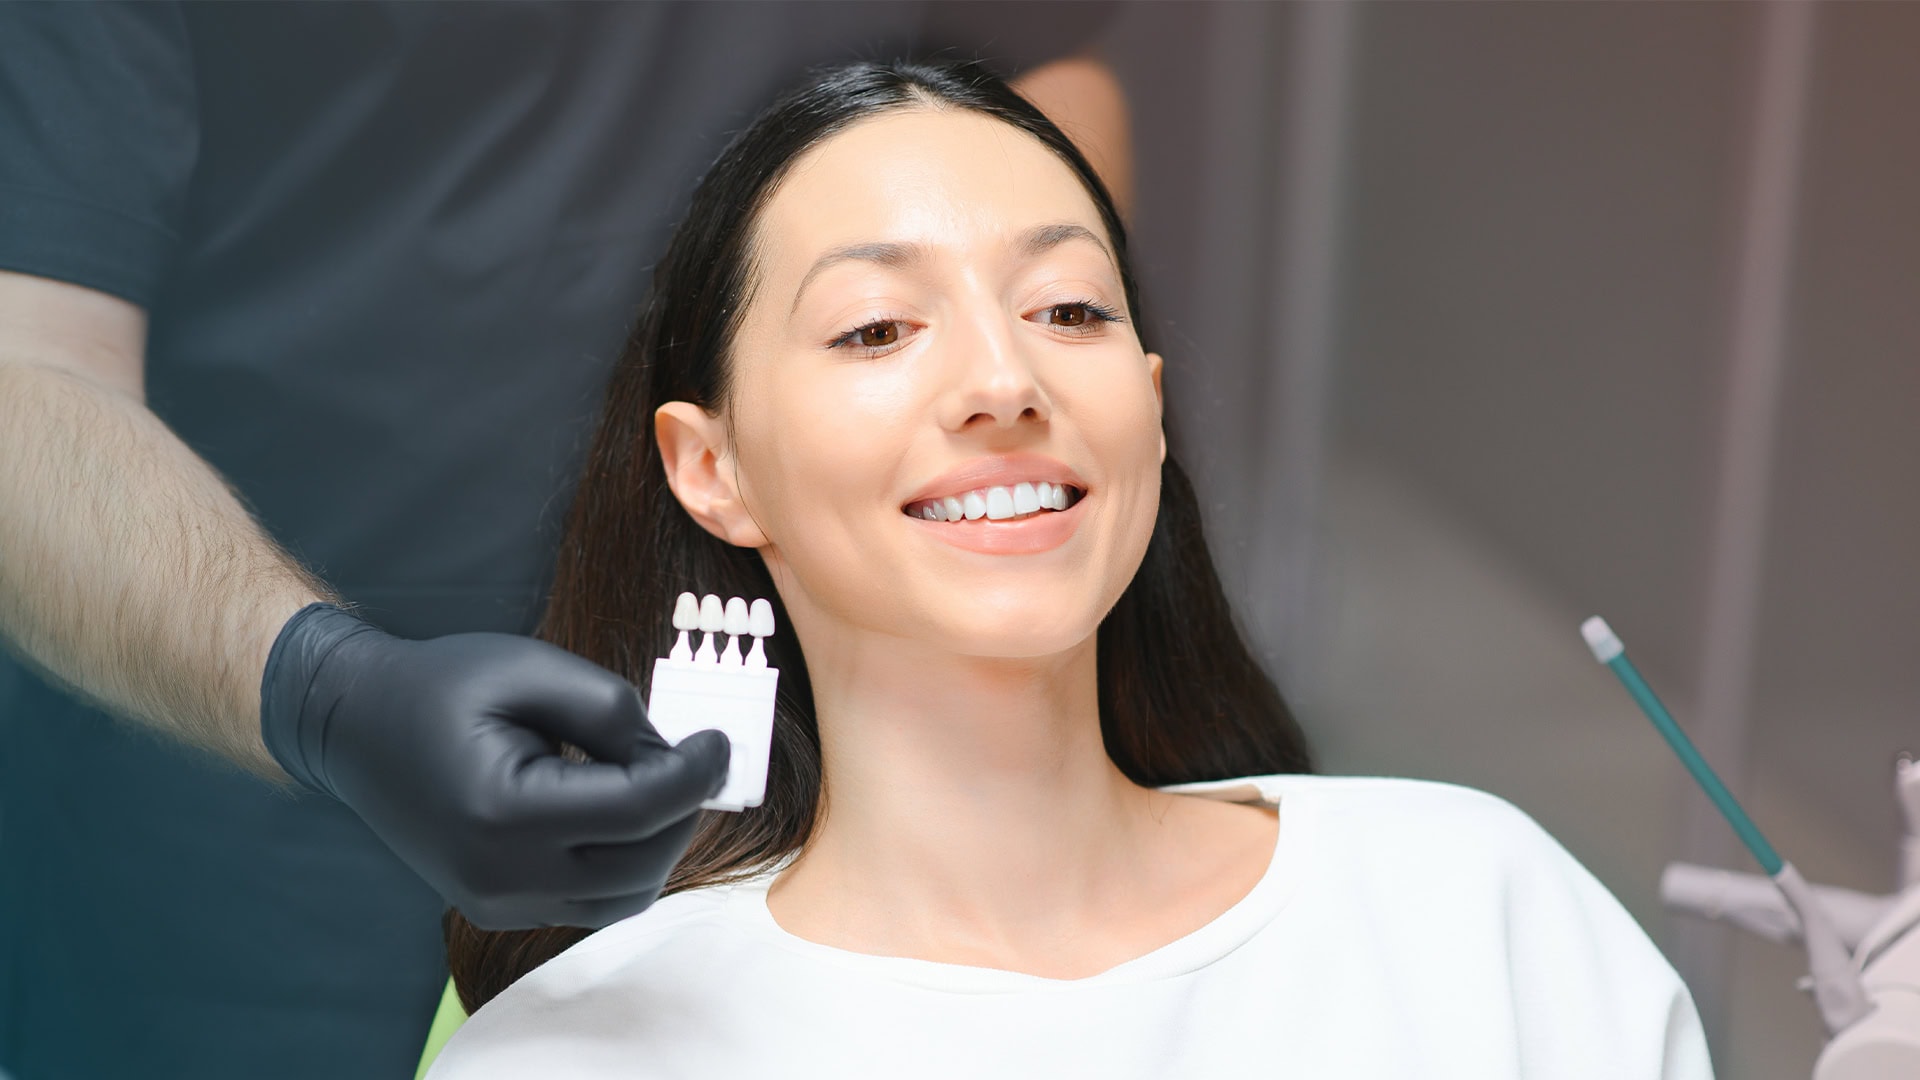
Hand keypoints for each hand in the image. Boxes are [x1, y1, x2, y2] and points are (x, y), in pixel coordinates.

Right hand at [259, 602, 729, 929]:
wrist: (355, 725)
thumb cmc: (439, 685)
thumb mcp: (530, 669)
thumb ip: (611, 711)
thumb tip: (674, 755)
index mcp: (504, 810)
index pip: (638, 809)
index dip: (696, 774)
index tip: (720, 739)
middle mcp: (500, 873)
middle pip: (642, 862)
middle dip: (685, 807)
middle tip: (693, 755)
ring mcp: (497, 901)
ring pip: (625, 897)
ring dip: (660, 843)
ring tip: (656, 781)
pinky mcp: (499, 908)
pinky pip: (592, 903)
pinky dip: (625, 863)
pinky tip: (620, 809)